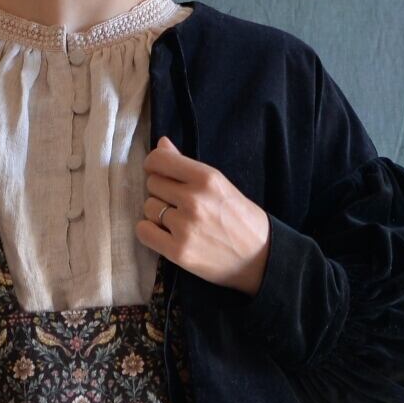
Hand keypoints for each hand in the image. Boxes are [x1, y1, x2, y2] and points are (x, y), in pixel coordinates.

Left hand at [135, 136, 271, 294]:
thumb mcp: (220, 185)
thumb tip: (161, 144)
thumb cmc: (240, 219)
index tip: (159, 173)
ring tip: (177, 222)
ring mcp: (185, 227)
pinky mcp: (178, 252)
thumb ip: (187, 166)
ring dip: (157, 214)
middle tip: (178, 204)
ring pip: (149, 208)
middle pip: (152, 184)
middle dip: (161, 192)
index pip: (159, 160)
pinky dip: (150, 232)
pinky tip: (164, 235)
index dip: (154, 165)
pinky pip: (144, 232)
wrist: (259, 258)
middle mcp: (194, 199)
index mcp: (207, 178)